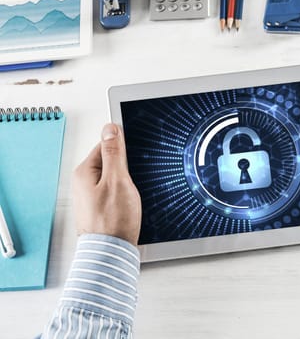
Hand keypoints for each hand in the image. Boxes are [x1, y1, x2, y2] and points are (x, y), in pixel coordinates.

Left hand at [73, 124, 141, 244]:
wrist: (111, 254)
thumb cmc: (113, 221)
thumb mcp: (117, 180)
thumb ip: (114, 153)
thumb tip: (110, 129)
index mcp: (84, 172)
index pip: (105, 146)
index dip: (122, 151)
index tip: (132, 159)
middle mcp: (83, 184)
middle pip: (110, 163)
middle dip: (125, 169)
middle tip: (133, 181)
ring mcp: (91, 197)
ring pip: (114, 179)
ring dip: (126, 184)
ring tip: (131, 197)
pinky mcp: (100, 208)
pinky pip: (114, 193)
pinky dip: (124, 195)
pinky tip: (129, 205)